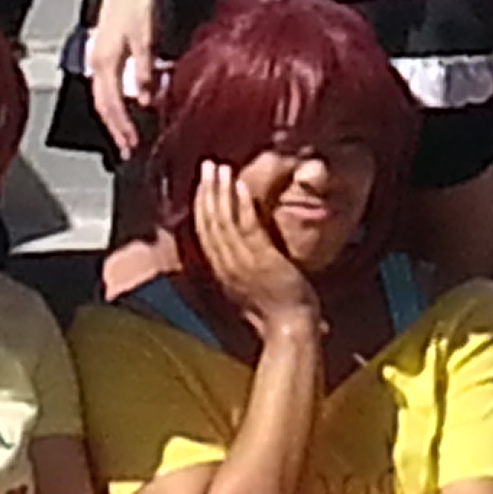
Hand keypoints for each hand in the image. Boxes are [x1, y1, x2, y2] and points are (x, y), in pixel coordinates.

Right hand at [84, 0, 160, 156]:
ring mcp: (99, 55)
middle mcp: (98, 62)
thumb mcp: (146, 40)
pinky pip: (107, 83)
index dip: (122, 128)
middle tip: (127, 147)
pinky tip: (126, 100)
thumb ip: (145, 72)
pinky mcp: (105, 48)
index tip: (131, 145)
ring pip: (103, 95)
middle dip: (115, 128)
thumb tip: (146, 100)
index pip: (112, 105)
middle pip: (103, 105)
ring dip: (115, 115)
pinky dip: (115, 98)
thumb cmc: (135, 3)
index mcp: (106, 63)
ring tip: (126, 131)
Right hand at [190, 160, 319, 337]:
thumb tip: (240, 246)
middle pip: (210, 223)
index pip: (205, 234)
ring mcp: (243, 263)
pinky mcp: (262, 260)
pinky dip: (242, 206)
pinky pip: (248, 228)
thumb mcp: (250, 285)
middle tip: (207, 166)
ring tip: (220, 169)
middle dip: (207, 192)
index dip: (202, 206)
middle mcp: (227, 266)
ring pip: (225, 222)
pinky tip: (242, 187)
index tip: (203, 183)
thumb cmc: (276, 308)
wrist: (290, 328)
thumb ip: (241, 265)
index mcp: (222, 272)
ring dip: (221, 193)